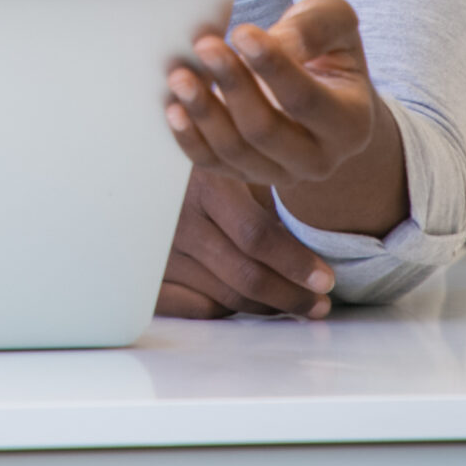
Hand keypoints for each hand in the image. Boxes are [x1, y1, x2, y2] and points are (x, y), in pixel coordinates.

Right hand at [157, 168, 334, 320]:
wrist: (139, 155)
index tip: (326, 279)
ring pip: (225, 297)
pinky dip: (227, 310)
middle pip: (244, 274)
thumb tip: (316, 235)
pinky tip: (249, 302)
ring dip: (266, 306)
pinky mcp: (149, 272)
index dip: (296, 263)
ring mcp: (160, 250)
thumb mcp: (236, 162)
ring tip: (295, 304)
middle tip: (320, 303)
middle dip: (291, 295)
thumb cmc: (201, 155)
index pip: (257, 236)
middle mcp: (179, 220)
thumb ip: (267, 194)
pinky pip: (195, 308)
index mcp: (206, 185)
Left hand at [163, 0, 386, 199]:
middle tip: (204, 46)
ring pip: (236, 152)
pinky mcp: (247, 175)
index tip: (242, 32)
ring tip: (180, 75)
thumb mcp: (335, 26)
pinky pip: (214, 165)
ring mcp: (281, 174)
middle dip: (232, 86)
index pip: (306, 99)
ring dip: (204, 112)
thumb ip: (313, 27)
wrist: (322, 94)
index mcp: (350, 123)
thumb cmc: (325, 51)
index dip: (272, 66)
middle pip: (266, 130)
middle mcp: (319, 159)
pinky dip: (190, 139)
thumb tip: (274, 44)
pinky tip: (174, 109)